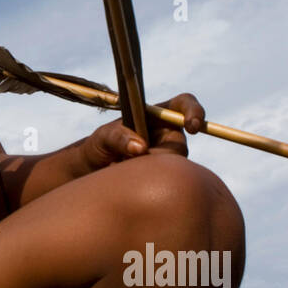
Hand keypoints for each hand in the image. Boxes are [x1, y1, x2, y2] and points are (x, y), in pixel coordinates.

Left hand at [78, 92, 204, 171]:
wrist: (94, 171)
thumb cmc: (100, 146)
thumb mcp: (103, 137)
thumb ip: (118, 137)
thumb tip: (141, 148)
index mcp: (158, 115)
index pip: (183, 105)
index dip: (193, 112)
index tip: (191, 127)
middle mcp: (168, 135)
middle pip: (180, 147)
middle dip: (160, 156)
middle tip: (136, 159)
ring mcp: (168, 157)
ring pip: (172, 168)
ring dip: (147, 170)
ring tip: (123, 167)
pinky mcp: (164, 176)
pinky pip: (165, 182)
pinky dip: (146, 182)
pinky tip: (129, 180)